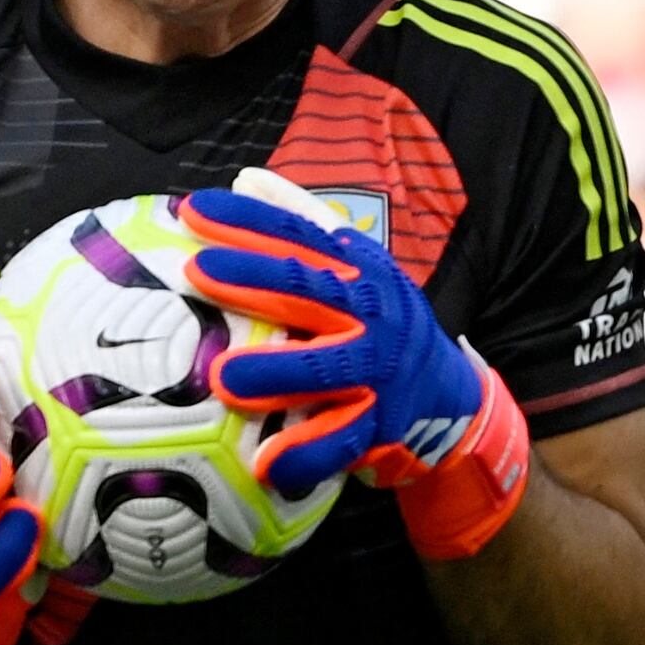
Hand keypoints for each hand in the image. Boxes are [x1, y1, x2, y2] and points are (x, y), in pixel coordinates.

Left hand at [183, 176, 531, 559]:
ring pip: (327, 370)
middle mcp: (372, 315)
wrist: (450, 395)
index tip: (194, 210)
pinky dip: (306, 456)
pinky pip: (340, 443)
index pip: (298, 238)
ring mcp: (378, 372)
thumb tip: (244, 178)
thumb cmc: (380, 325)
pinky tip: (267, 466)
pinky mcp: (381, 425)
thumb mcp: (355, 268)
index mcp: (359, 271)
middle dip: (255, 279)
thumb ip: (302, 224)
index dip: (247, 222)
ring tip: (224, 378)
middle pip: (310, 291)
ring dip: (277, 372)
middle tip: (199, 271)